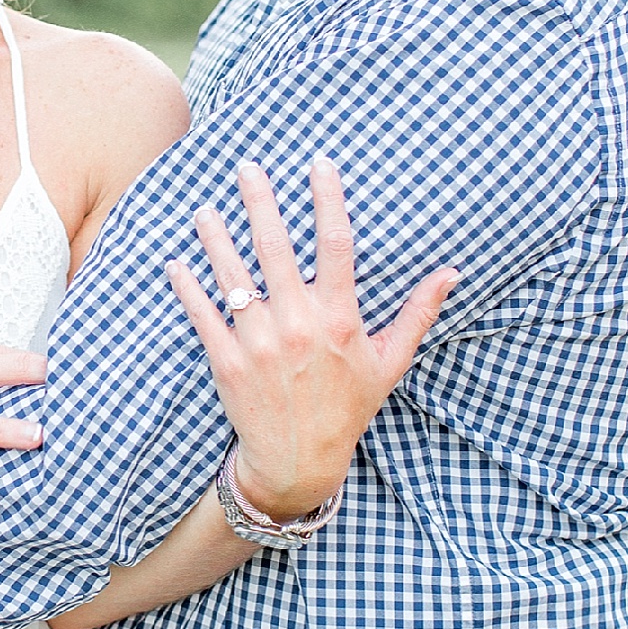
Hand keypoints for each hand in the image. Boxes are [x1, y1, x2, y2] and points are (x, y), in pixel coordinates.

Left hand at [168, 158, 456, 521]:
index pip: (336, 246)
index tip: (318, 163)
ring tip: (204, 208)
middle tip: (247, 167)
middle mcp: (299, 326)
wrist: (298, 464)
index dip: (327, 200)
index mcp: (340, 319)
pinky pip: (203, 315)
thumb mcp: (389, 363)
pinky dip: (187, 287)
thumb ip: (417, 314)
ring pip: (233, 277)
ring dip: (216, 238)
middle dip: (260, 203)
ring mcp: (260, 343)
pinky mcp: (227, 362)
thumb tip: (451, 272)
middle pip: (276, 249)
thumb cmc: (347, 409)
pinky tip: (176, 262)